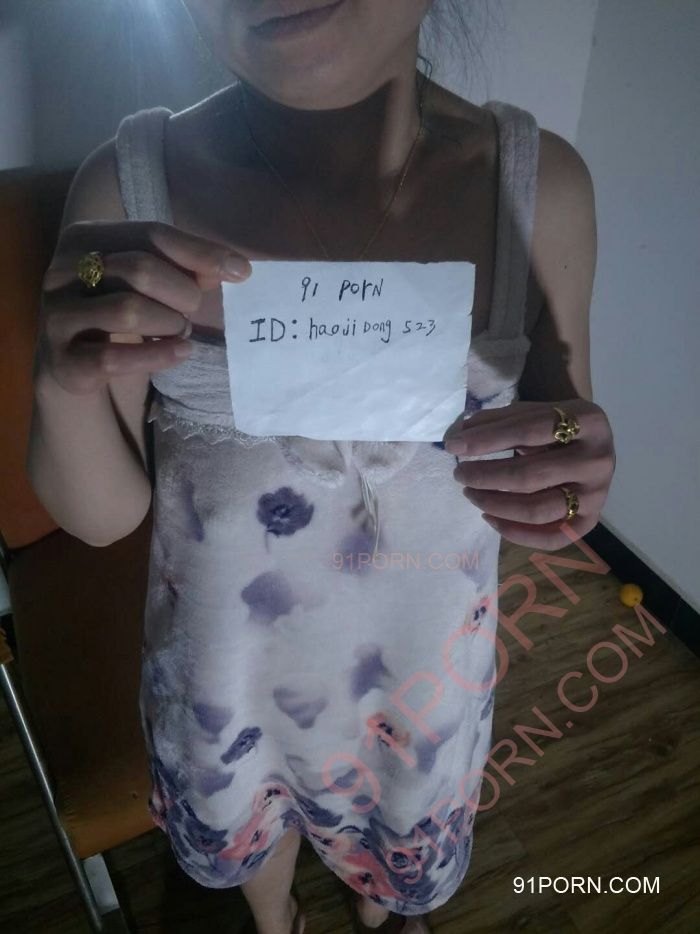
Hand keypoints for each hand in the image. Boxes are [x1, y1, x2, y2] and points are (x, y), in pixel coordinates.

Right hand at [35, 220, 251, 395]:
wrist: (72, 359)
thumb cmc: (118, 306)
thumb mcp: (149, 279)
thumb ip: (186, 266)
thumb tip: (236, 267)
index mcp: (85, 238)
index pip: (151, 234)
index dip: (199, 252)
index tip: (240, 271)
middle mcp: (62, 271)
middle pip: (140, 270)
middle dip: (182, 294)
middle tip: (192, 310)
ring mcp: (58, 316)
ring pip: (129, 312)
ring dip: (169, 324)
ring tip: (179, 330)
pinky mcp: (64, 360)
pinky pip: (114, 358)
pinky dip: (157, 355)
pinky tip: (180, 352)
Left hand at [444, 399, 615, 550]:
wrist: (588, 442)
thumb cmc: (552, 426)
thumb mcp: (530, 412)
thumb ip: (495, 422)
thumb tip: (456, 439)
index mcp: (588, 421)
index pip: (527, 430)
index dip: (487, 439)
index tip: (454, 445)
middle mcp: (598, 459)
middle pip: (531, 475)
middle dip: (486, 477)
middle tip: (459, 474)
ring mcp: (598, 493)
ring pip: (538, 510)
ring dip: (495, 505)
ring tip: (470, 494)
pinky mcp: (591, 520)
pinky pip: (552, 538)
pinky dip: (516, 533)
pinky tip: (489, 518)